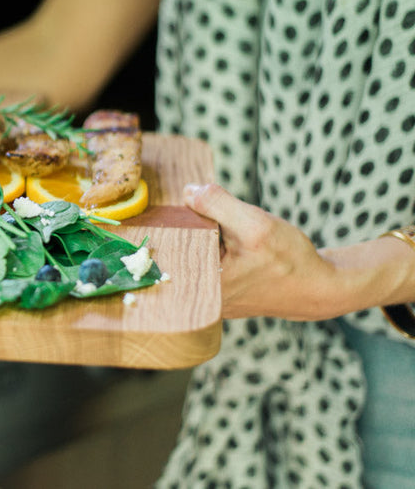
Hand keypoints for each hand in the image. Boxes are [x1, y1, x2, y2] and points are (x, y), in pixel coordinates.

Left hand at [183, 183, 341, 320]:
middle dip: (200, 227)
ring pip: (196, 252)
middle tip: (228, 226)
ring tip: (238, 241)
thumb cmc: (290, 259)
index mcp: (202, 285)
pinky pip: (207, 260)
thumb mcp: (255, 224)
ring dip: (211, 236)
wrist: (319, 287)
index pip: (171, 243)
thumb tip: (187, 192)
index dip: (182, 218)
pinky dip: (218, 246)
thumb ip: (216, 204)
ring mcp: (209, 298)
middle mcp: (200, 297)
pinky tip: (238, 247)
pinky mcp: (219, 293)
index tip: (196, 207)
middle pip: (182, 247)